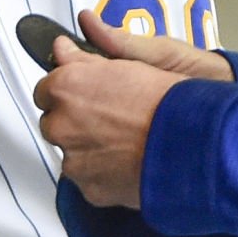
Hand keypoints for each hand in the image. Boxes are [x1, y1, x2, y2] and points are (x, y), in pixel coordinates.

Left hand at [31, 11, 230, 208]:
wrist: (192, 145)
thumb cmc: (166, 102)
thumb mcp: (127, 63)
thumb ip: (83, 57)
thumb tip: (61, 48)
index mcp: (65, 87)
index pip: (45, 89)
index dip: (68, 91)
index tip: (85, 95)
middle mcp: (61, 124)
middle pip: (54, 122)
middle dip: (74, 120)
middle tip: (109, 118)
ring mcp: (73, 160)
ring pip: (71, 152)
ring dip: (88, 147)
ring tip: (124, 142)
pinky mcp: (88, 189)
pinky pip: (88, 178)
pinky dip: (102, 172)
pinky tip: (128, 161)